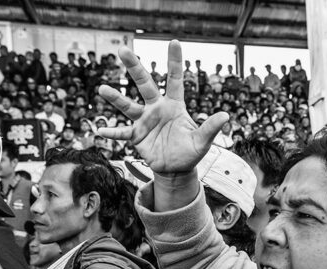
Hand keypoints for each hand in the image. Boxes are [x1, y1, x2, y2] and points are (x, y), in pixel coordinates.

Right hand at [97, 41, 227, 174]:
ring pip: (128, 106)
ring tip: (102, 88)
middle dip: (135, 67)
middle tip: (123, 50)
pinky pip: (122, 133)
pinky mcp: (137, 136)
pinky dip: (112, 132)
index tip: (174, 41)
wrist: (176, 169)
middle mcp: (157, 108)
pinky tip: (100, 130)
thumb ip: (210, 128)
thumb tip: (226, 116)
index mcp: (174, 105)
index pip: (175, 80)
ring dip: (116, 98)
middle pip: (145, 84)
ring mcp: (145, 121)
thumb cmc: (190, 151)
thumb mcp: (202, 141)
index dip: (175, 62)